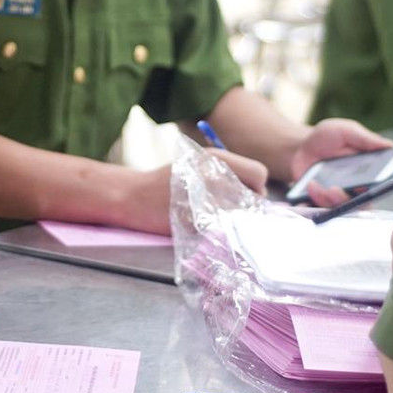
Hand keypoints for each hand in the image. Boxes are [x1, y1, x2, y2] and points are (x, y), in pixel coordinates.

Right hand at [116, 149, 269, 234]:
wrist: (133, 196)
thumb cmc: (167, 181)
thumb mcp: (197, 164)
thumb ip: (228, 174)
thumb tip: (258, 192)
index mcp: (216, 159)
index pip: (259, 173)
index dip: (256, 187)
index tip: (243, 195)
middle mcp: (215, 177)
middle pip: (254, 198)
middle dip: (246, 208)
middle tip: (228, 211)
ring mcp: (207, 200)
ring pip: (242, 217)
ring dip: (234, 221)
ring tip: (215, 219)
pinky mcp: (197, 223)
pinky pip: (224, 232)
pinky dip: (219, 233)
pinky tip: (204, 228)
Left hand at [289, 118, 392, 205]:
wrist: (300, 147)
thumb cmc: (328, 137)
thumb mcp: (347, 131)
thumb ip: (366, 139)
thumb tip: (391, 145)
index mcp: (370, 172)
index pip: (383, 186)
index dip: (381, 189)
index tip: (370, 186)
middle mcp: (358, 188)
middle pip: (362, 202)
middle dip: (349, 199)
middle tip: (334, 189)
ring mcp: (340, 196)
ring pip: (341, 207)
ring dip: (328, 199)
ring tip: (315, 185)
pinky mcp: (322, 201)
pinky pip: (321, 209)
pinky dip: (314, 202)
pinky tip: (308, 189)